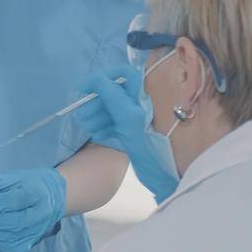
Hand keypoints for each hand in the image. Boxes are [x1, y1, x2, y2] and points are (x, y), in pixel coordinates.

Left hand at [0, 165, 66, 251]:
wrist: (53, 199)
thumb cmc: (29, 185)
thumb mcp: (13, 178)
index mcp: (36, 193)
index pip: (16, 200)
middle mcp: (40, 214)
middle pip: (12, 222)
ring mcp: (36, 231)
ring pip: (7, 236)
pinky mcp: (29, 242)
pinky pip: (6, 243)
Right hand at [73, 67, 178, 202]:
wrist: (168, 177)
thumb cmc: (153, 147)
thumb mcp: (130, 118)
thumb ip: (113, 96)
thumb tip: (96, 80)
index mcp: (148, 94)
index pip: (123, 73)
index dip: (101, 78)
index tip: (82, 89)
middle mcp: (144, 102)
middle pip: (114, 92)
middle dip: (96, 102)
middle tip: (84, 116)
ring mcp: (139, 118)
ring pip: (112, 108)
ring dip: (97, 116)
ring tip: (91, 128)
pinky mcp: (135, 133)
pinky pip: (116, 123)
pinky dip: (105, 127)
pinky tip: (101, 136)